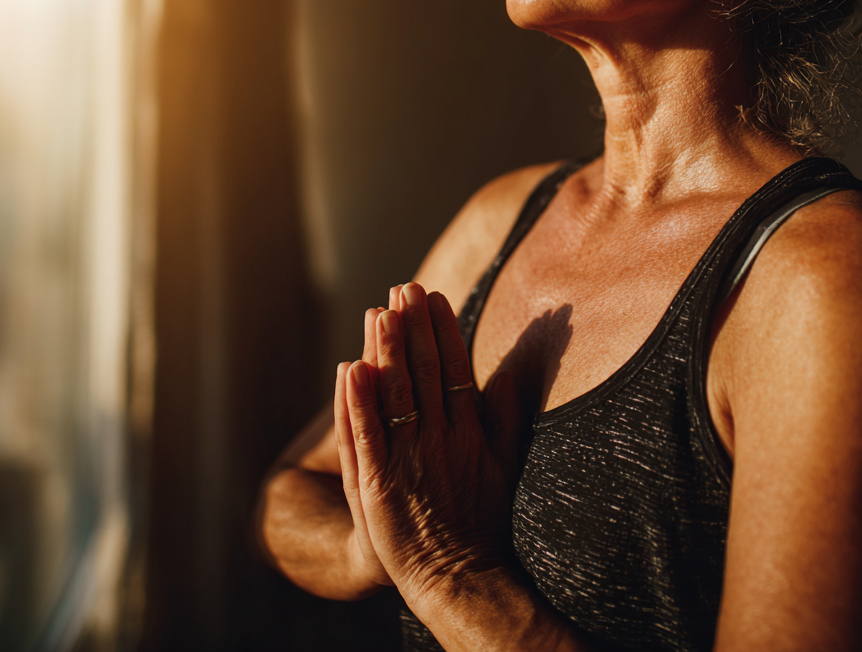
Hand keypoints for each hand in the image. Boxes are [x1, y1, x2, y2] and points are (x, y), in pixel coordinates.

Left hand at [334, 282, 521, 615]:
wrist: (461, 575)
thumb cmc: (484, 518)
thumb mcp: (505, 462)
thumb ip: (505, 414)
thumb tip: (510, 370)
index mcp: (468, 430)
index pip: (454, 367)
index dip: (443, 330)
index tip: (435, 297)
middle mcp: (439, 437)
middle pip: (423, 371)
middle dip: (412, 327)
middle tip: (404, 287)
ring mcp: (408, 459)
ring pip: (394, 394)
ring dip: (385, 350)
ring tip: (378, 311)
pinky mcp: (378, 483)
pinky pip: (366, 435)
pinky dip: (357, 402)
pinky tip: (351, 368)